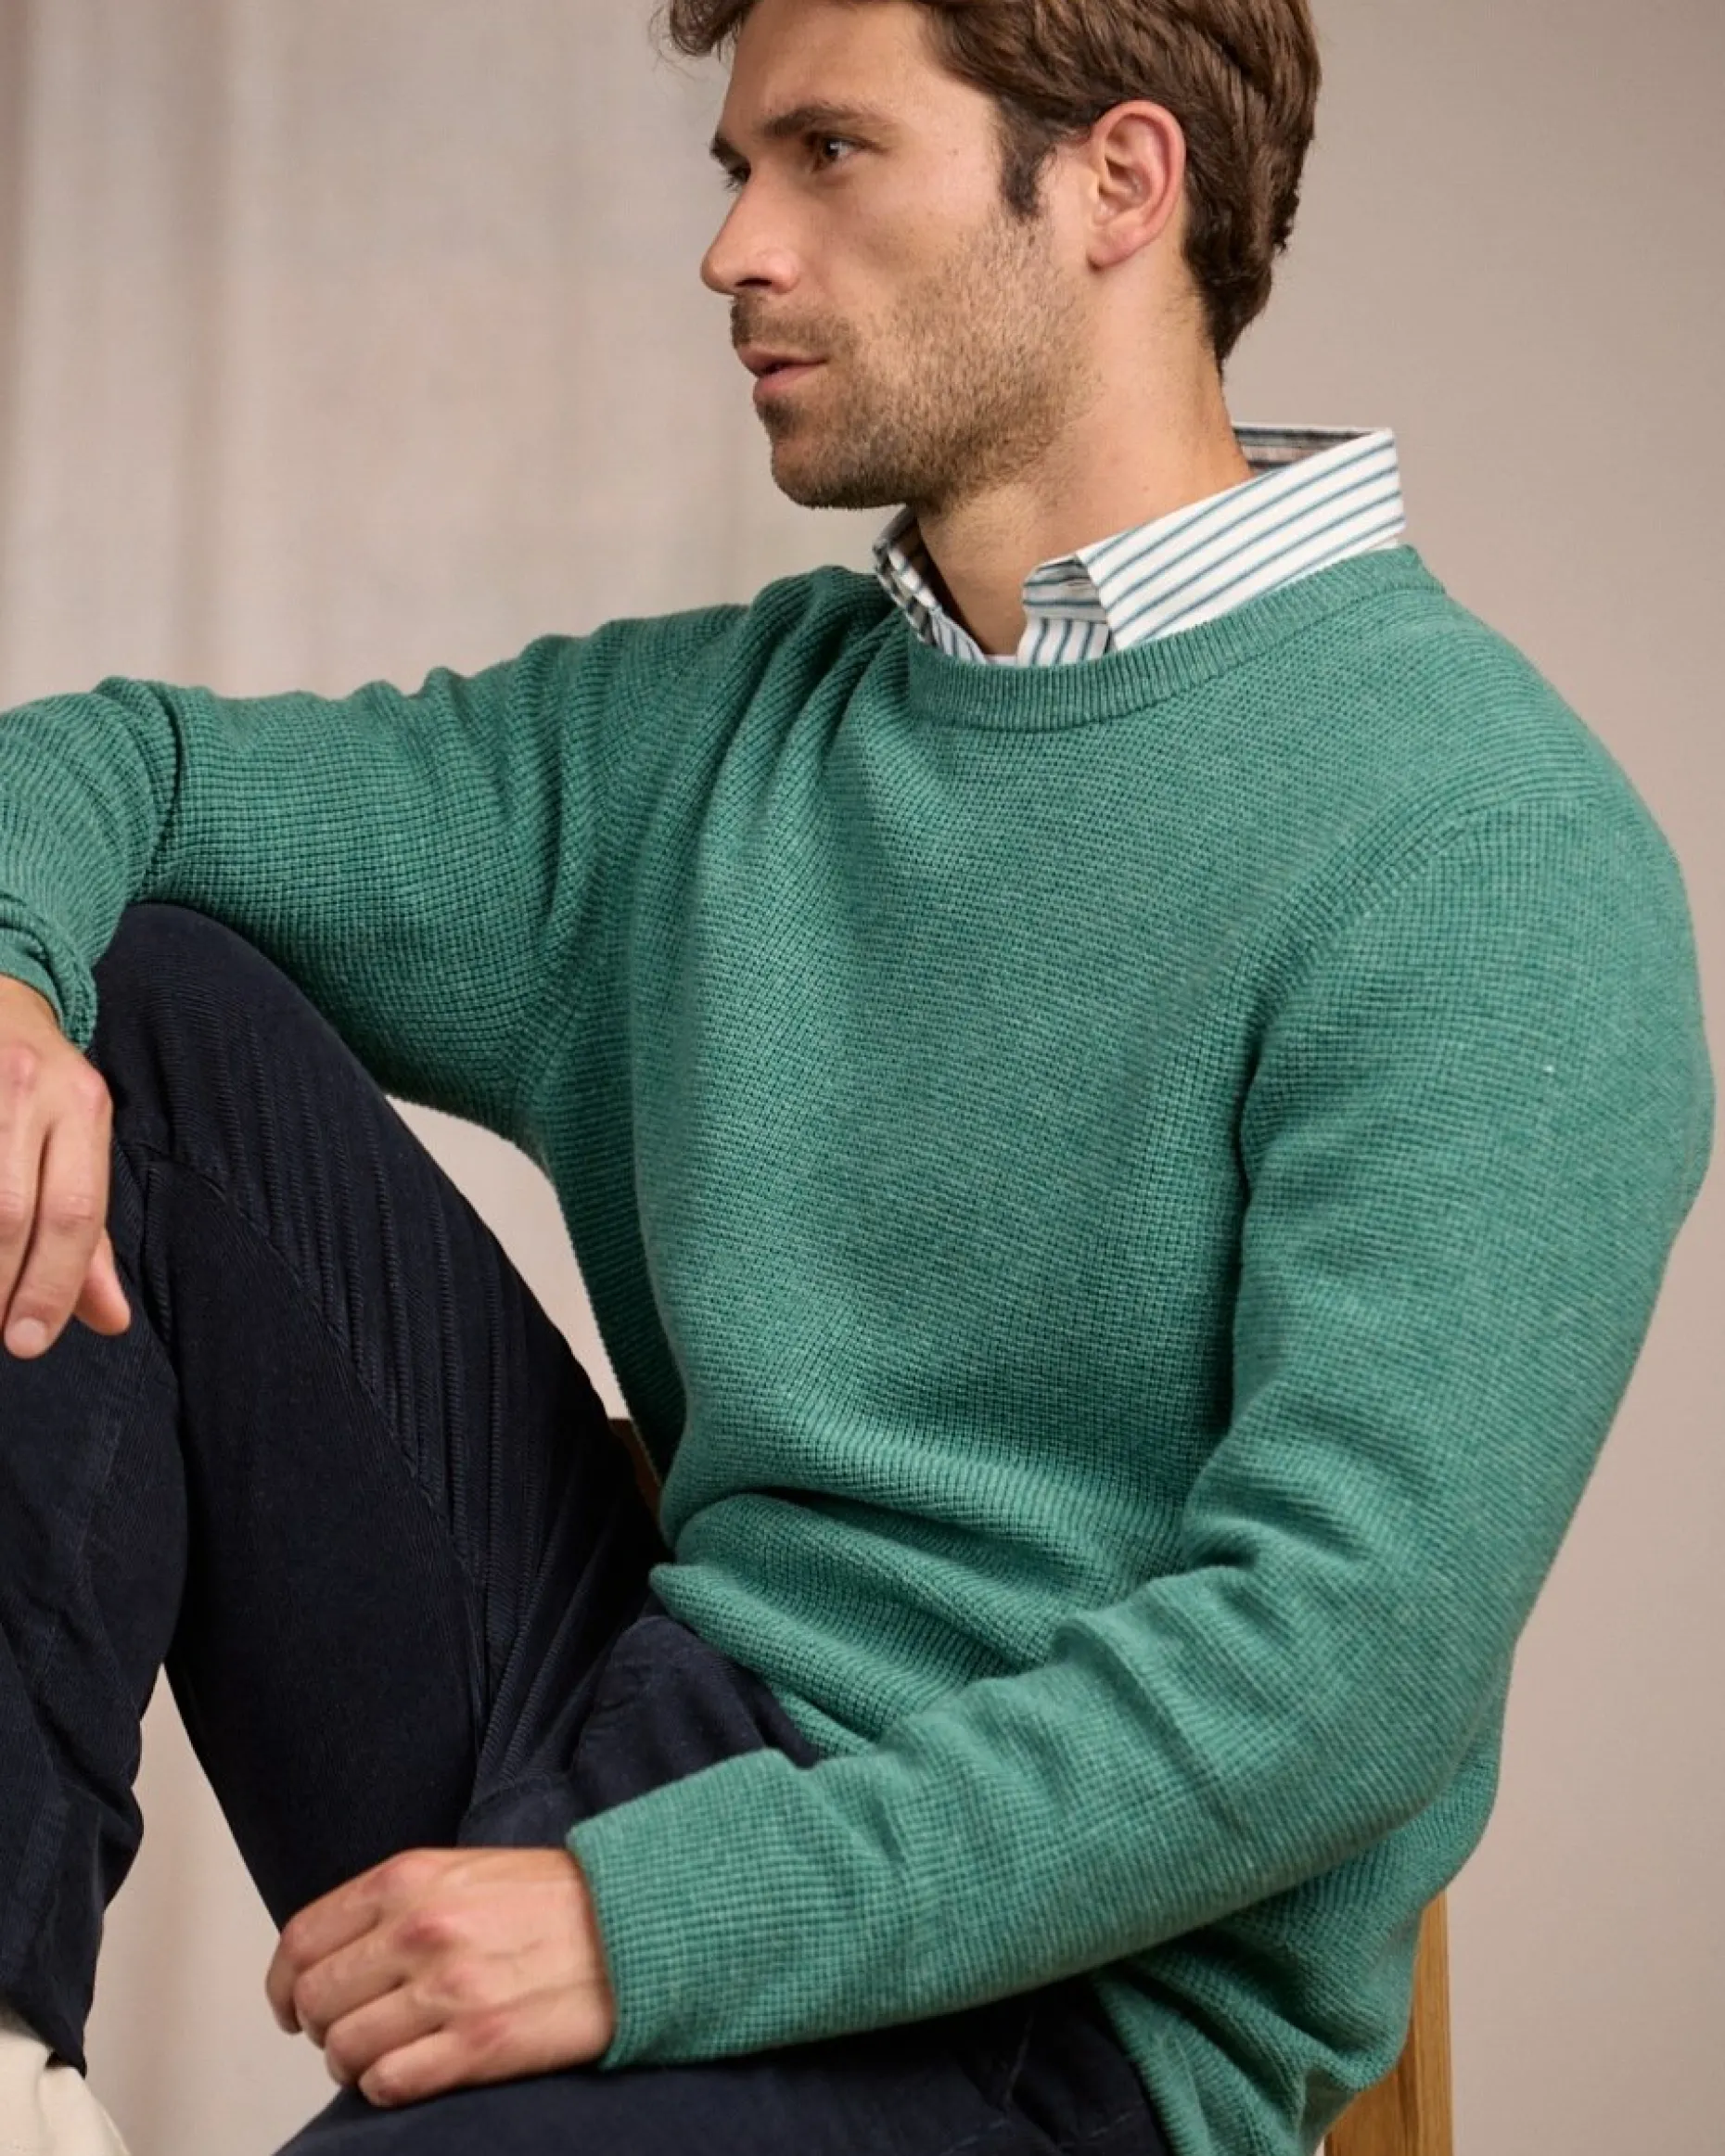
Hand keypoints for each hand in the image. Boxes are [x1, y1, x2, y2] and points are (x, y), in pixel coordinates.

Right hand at [0, 977, 130, 1358]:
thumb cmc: (40, 1089)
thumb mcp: (78, 1142)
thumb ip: (91, 1234)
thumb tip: (112, 1320)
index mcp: (82, 1104)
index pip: (74, 1211)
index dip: (52, 1285)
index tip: (29, 1342)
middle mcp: (27, 1086)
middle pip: (12, 1211)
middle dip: (0, 1284)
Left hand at [265, 1847, 617, 2108]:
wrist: (634, 1926)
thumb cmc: (554, 1901)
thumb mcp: (464, 1872)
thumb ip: (396, 1903)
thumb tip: (334, 1954)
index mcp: (409, 1879)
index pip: (302, 1940)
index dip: (284, 1982)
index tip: (292, 2004)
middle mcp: (419, 1930)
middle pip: (315, 1999)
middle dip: (322, 2026)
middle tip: (349, 2031)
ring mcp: (447, 1989)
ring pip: (344, 2050)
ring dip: (355, 2062)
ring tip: (389, 2053)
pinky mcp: (477, 2044)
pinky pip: (388, 2085)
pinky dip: (388, 2087)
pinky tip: (416, 2071)